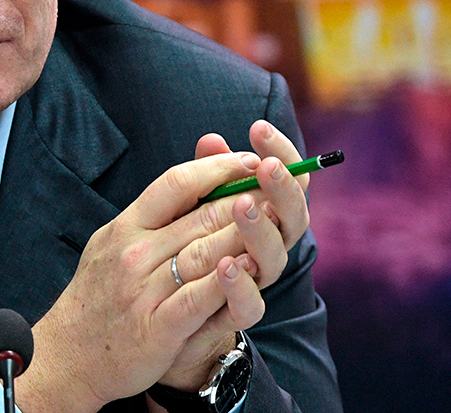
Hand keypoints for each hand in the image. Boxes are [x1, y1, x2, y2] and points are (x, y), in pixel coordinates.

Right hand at [15, 151, 271, 412]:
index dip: (216, 168)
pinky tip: (251, 268)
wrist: (69, 353)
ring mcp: (145, 289)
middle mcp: (134, 252)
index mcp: (125, 227)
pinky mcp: (158, 327)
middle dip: (246, 198)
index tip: (247, 160)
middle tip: (279, 185)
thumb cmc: (100, 294)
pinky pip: (199, 298)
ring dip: (247, 234)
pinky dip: (228, 282)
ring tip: (277, 218)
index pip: (175, 183)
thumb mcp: (114, 242)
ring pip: (206, 253)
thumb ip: (153, 213)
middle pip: (200, 216)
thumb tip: (195, 178)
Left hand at [157, 120, 308, 390]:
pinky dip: (241, 283)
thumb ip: (203, 176)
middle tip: (267, 166)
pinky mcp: (234, 316)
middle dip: (281, 188)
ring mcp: (254, 282)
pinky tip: (228, 264)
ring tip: (244, 204)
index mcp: (260, 214)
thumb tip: (211, 138)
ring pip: (274, 257)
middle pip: (291, 215)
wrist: (159, 323)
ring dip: (260, 229)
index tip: (259, 127)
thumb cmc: (181, 254)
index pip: (284, 179)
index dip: (278, 151)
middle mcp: (265, 247)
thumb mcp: (189, 211)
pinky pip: (250, 303)